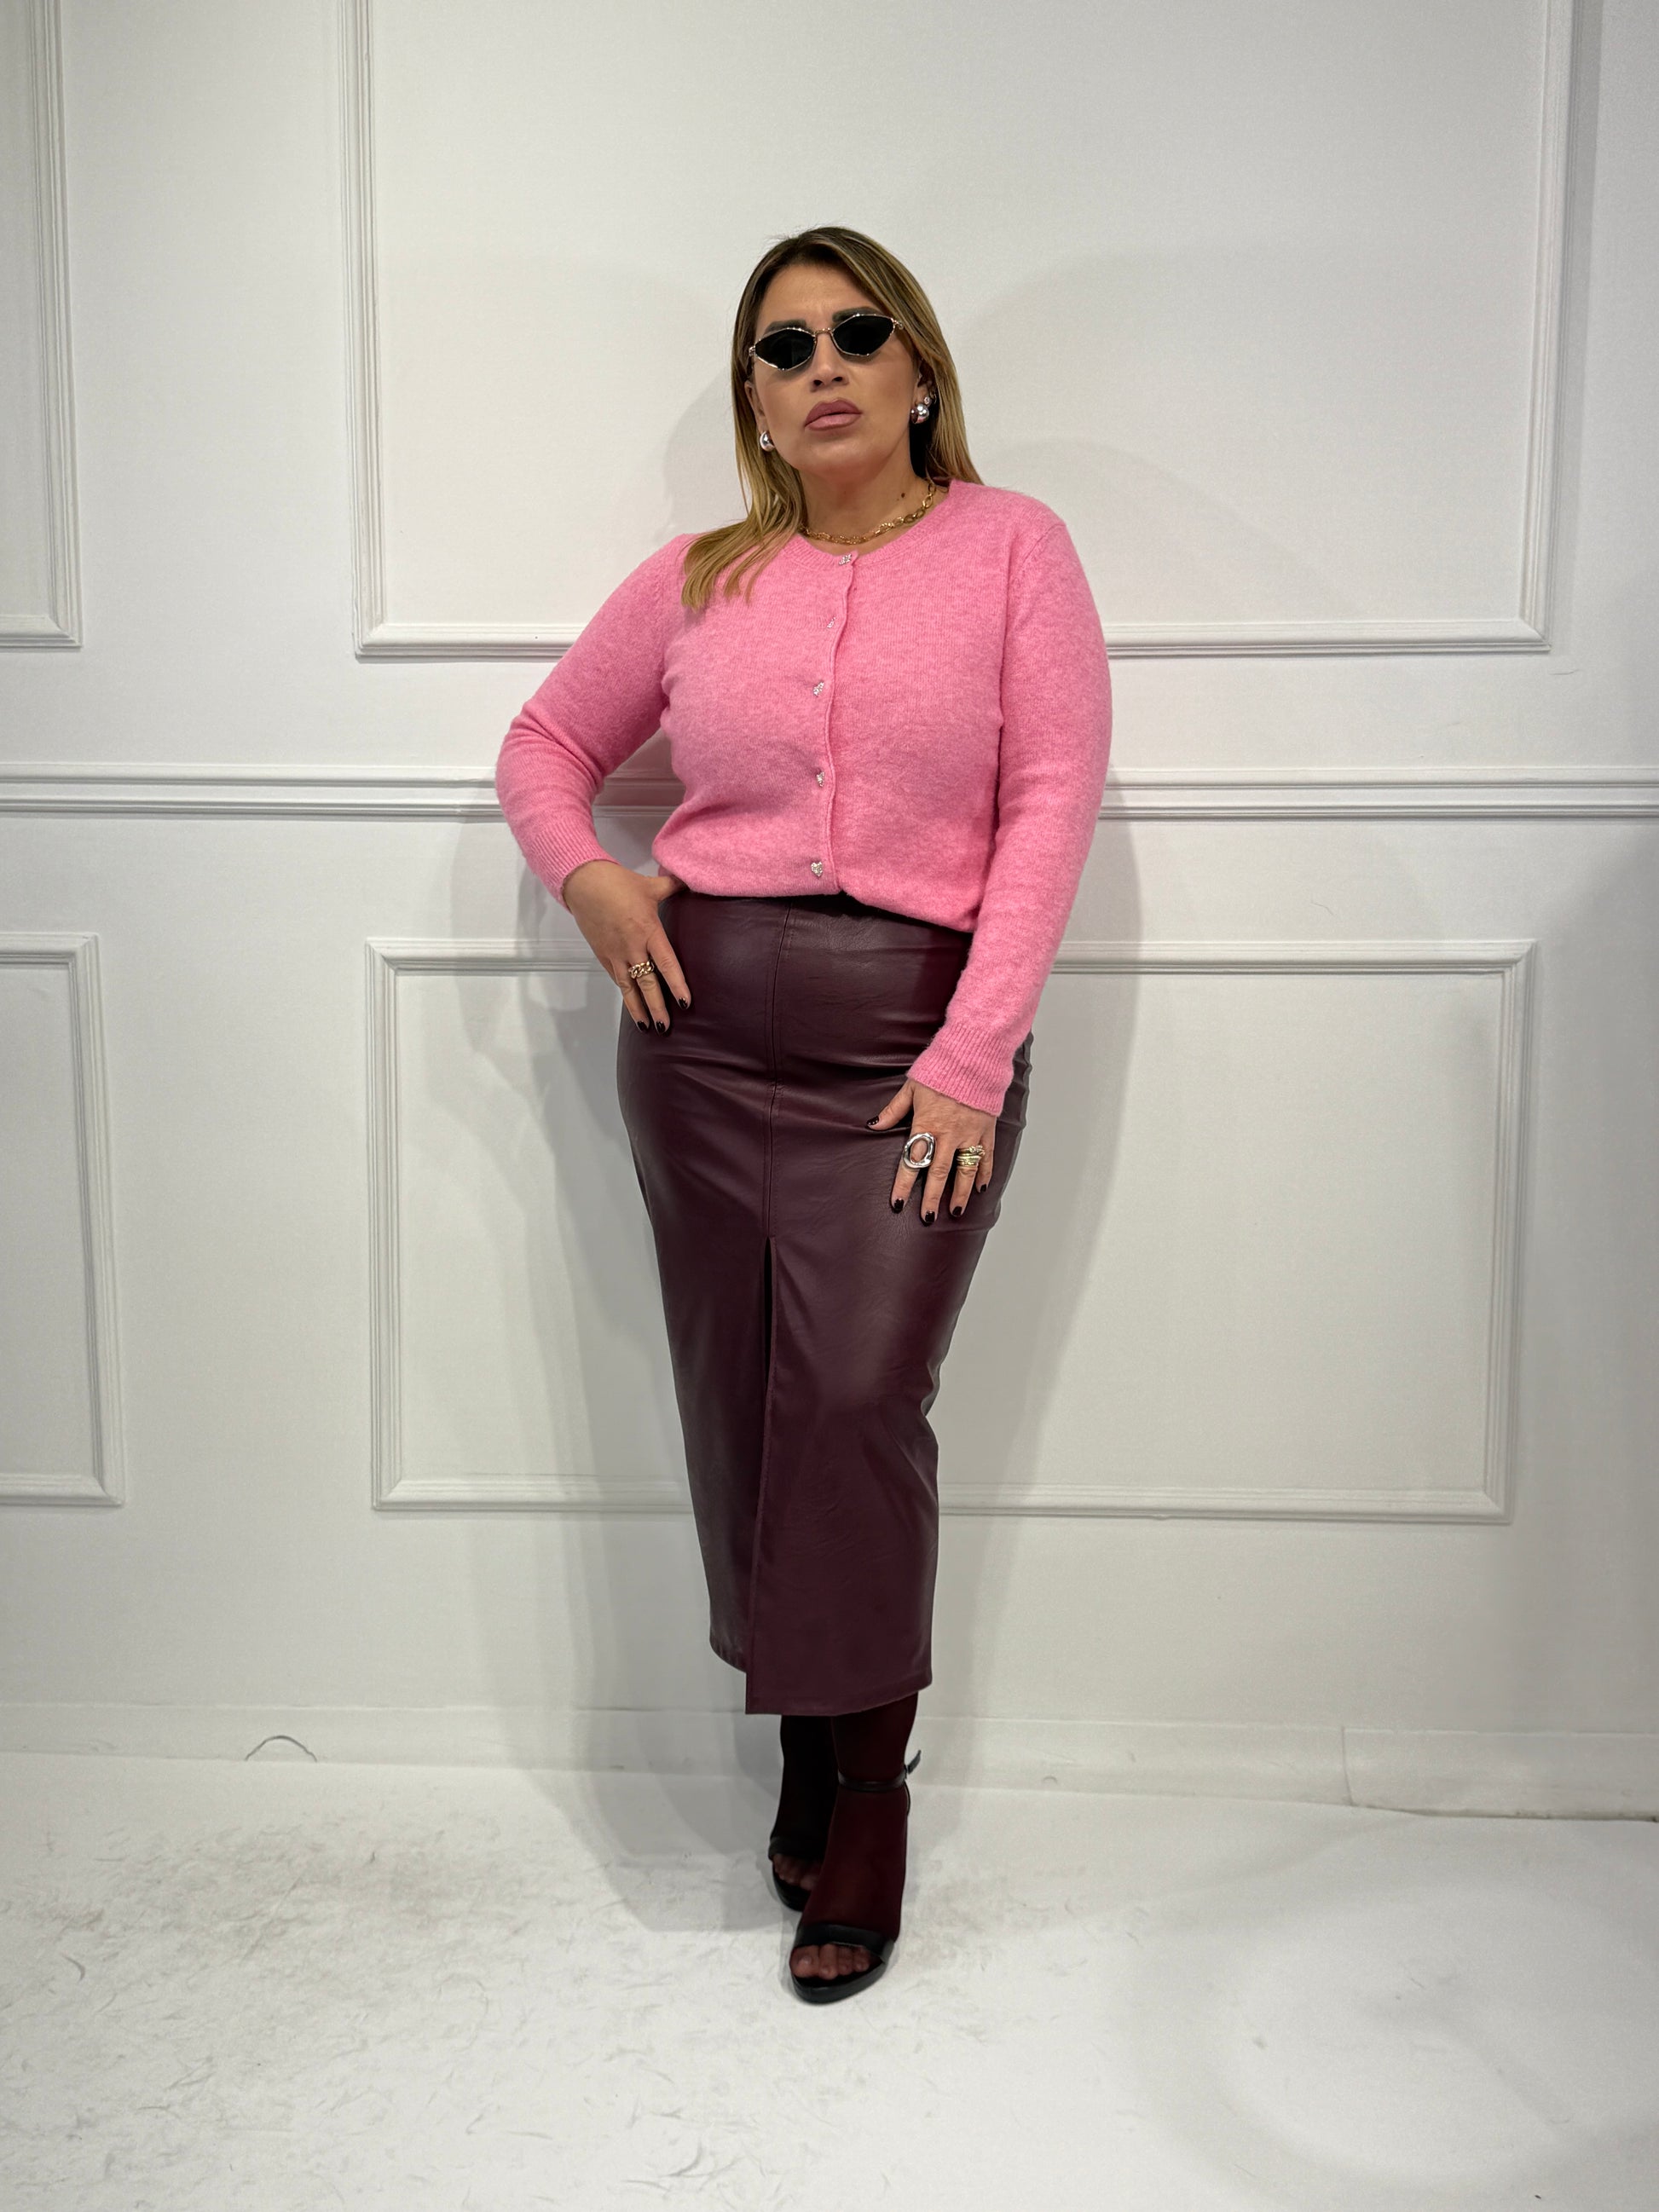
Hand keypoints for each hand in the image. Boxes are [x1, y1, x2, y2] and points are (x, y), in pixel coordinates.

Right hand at [562, 859, 690, 1029]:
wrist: (584, 884)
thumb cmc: (618, 883)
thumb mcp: (650, 885)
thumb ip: (672, 887)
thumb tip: (690, 880)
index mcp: (647, 931)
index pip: (666, 963)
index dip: (676, 984)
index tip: (685, 1002)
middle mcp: (632, 947)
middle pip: (647, 983)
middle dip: (657, 1006)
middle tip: (665, 1026)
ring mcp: (616, 954)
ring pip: (629, 987)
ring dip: (639, 1008)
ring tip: (647, 1027)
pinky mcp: (603, 956)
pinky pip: (617, 979)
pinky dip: (625, 995)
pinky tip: (632, 1007)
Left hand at [868, 1078, 996, 1221]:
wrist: (973, 1057)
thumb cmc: (940, 1070)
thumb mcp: (911, 1088)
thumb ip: (893, 1111)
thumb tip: (873, 1125)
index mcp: (926, 1125)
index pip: (912, 1161)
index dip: (904, 1185)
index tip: (898, 1203)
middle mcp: (948, 1134)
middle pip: (938, 1173)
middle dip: (932, 1198)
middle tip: (928, 1217)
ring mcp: (970, 1133)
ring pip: (964, 1171)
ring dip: (960, 1193)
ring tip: (955, 1212)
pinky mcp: (986, 1130)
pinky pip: (986, 1157)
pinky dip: (984, 1173)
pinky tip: (980, 1188)